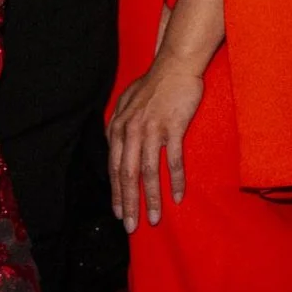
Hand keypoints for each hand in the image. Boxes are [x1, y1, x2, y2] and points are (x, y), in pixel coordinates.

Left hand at [109, 59, 205, 229]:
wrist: (175, 64)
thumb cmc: (154, 83)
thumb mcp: (127, 102)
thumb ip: (118, 124)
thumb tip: (114, 145)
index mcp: (118, 126)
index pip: (114, 167)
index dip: (116, 193)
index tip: (120, 212)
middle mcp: (131, 130)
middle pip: (128, 174)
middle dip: (129, 204)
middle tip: (132, 227)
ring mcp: (152, 129)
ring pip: (148, 172)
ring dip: (150, 198)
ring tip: (153, 218)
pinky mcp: (173, 127)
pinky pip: (173, 160)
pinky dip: (175, 180)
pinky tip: (178, 196)